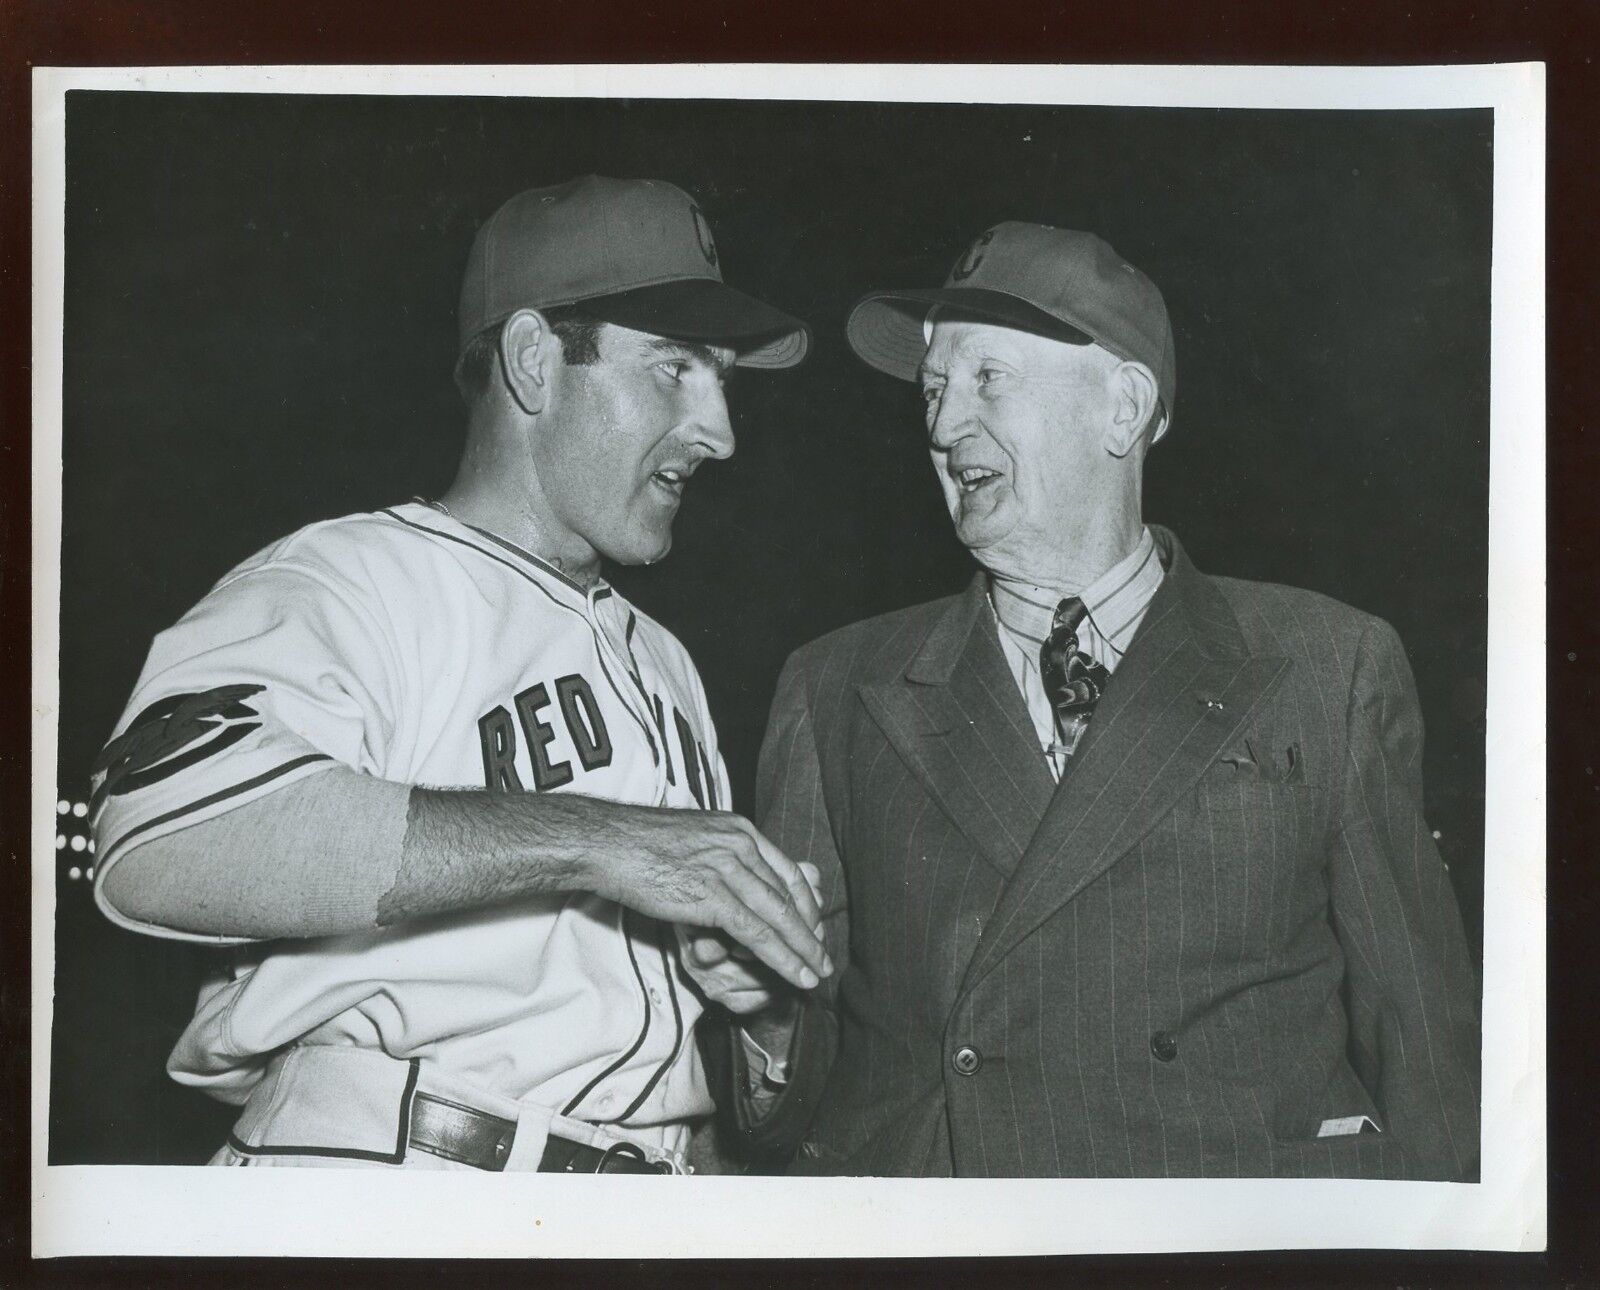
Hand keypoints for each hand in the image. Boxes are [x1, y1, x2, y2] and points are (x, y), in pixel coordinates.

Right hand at [580, 806, 829, 991]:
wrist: (608, 843)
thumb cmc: (640, 845)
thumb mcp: (694, 841)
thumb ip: (721, 857)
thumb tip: (736, 878)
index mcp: (739, 830)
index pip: (788, 870)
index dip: (807, 902)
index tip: (814, 927)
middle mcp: (741, 845)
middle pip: (789, 894)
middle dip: (810, 930)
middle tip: (823, 956)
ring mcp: (727, 869)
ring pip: (780, 916)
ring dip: (804, 949)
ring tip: (817, 973)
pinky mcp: (712, 896)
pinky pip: (757, 934)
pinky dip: (782, 958)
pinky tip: (795, 974)